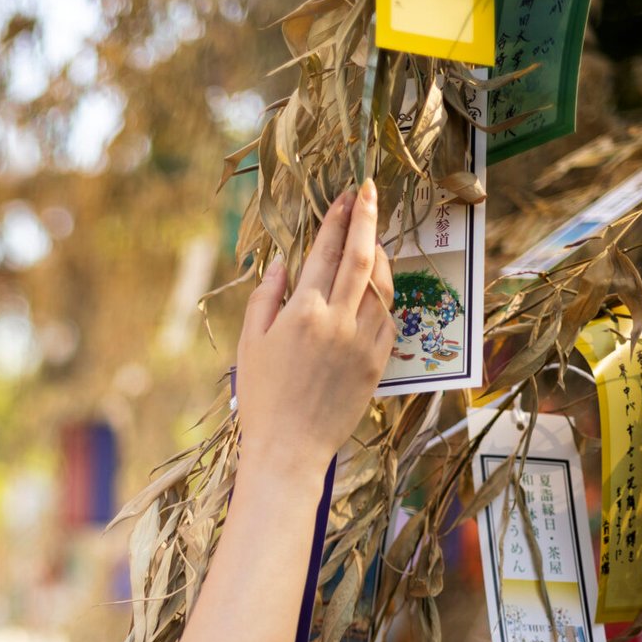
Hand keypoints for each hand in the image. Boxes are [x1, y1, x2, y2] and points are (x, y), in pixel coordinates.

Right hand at [235, 179, 394, 481]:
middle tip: (368, 193)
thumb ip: (266, 296)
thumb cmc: (261, 397)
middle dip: (366, 218)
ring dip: (380, 254)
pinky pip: (390, 316)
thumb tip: (284, 262)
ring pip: (382, 283)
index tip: (343, 196)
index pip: (326, 251)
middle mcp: (339, 319)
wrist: (290, 448)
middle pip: (362, 256)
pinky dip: (386, 293)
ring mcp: (364, 340)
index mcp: (303, 311)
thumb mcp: (250, 342)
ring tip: (374, 238)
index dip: (336, 219)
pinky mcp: (379, 360)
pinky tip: (378, 286)